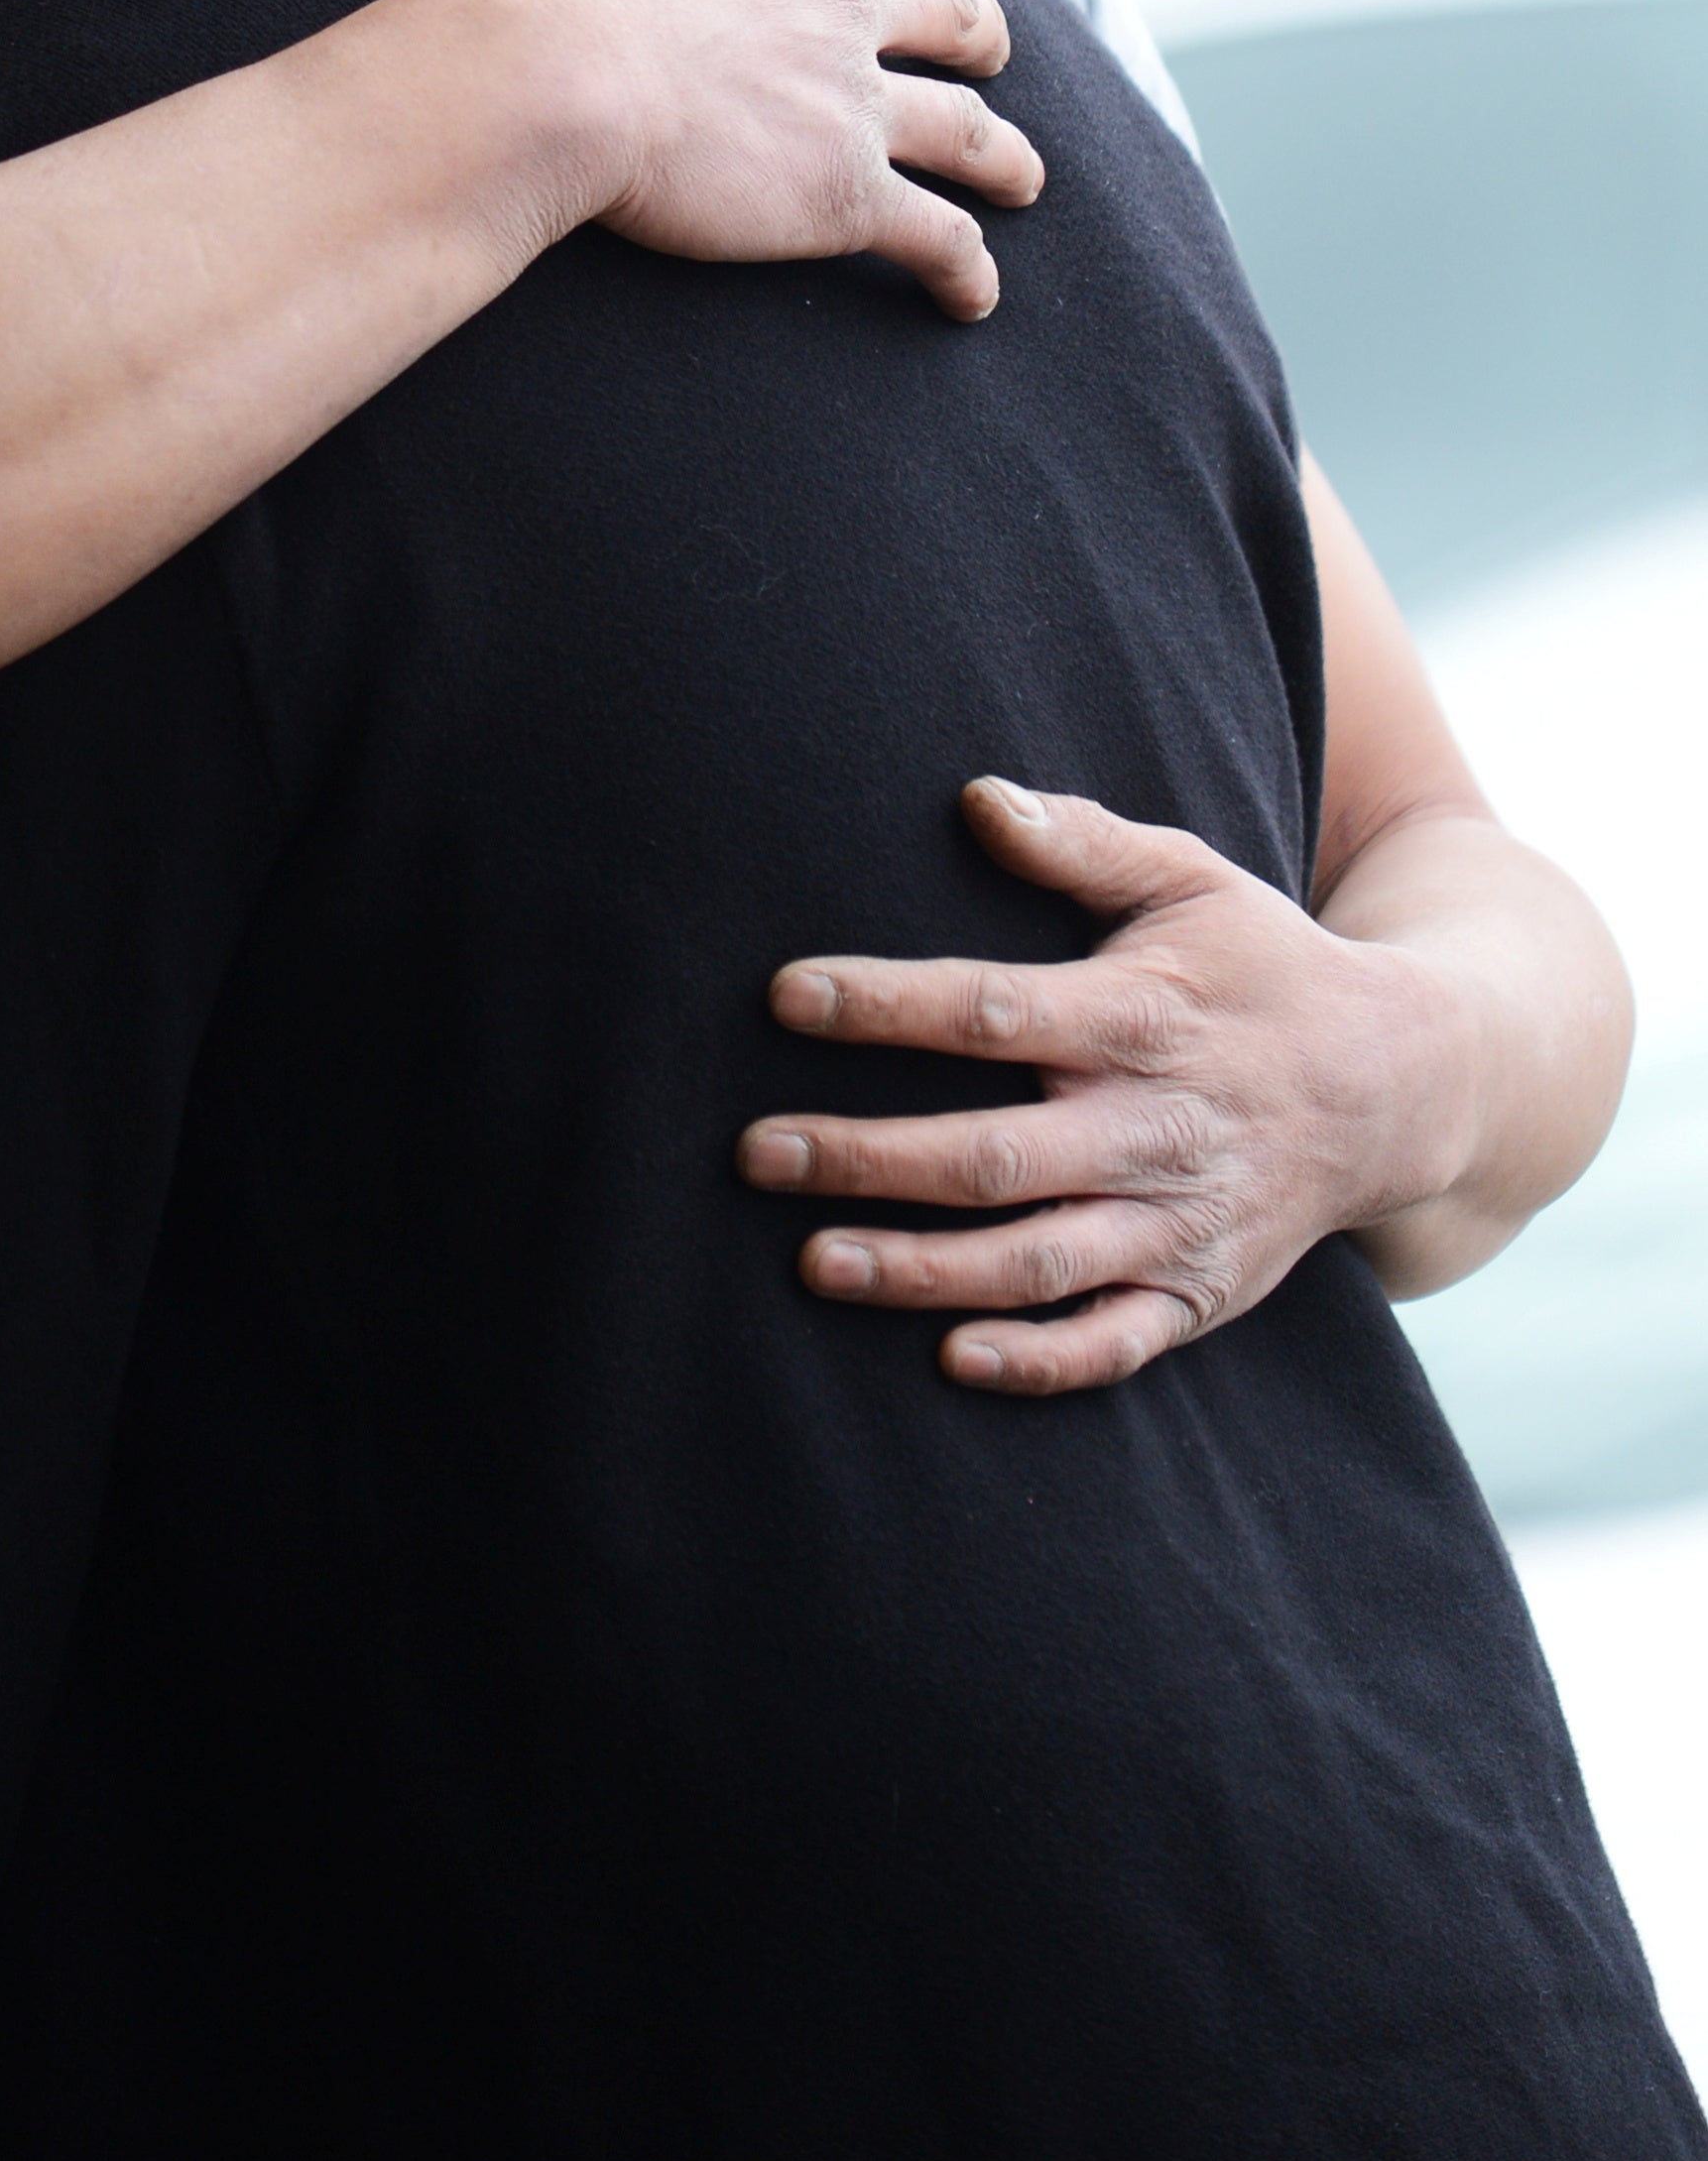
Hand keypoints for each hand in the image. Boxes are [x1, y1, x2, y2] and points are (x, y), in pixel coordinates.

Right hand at [461, 0, 1041, 317]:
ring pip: (965, 127)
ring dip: (1004, 157)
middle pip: (942, 8)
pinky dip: (965, 270)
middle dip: (972, 31)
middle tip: (986, 49)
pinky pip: (936, 237)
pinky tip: (975, 299)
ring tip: (1024, 179)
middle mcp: (835, 3)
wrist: (557, 70)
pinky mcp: (847, 193)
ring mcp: (852, 102)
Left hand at [736, 777, 1470, 1391]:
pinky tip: (950, 1357)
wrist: (1404, 1084)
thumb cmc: (1264, 964)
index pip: (991, 1011)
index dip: (885, 1006)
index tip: (785, 997)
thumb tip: (976, 798)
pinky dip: (1040, 1362)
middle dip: (868, 1157)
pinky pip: (1116, 1344)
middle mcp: (1156, 1127)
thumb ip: (1083, 843)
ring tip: (812, 1262)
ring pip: (1036, 1261)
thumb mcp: (1191, 880)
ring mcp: (1181, 1222)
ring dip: (921, 1269)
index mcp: (1140, 1018)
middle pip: (992, 1154)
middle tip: (757, 1152)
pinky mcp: (1202, 1292)